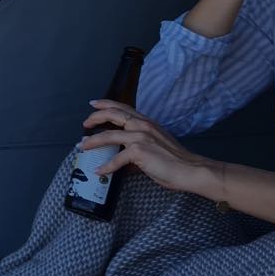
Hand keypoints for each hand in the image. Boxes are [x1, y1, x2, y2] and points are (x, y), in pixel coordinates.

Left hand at [81, 99, 215, 192]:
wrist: (191, 170)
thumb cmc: (175, 160)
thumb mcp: (155, 145)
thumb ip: (138, 144)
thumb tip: (122, 155)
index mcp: (147, 122)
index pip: (123, 108)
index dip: (106, 104)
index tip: (93, 104)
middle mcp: (142, 125)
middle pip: (112, 114)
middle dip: (95, 117)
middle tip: (84, 124)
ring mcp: (140, 137)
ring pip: (109, 135)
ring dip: (92, 142)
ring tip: (83, 147)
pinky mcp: (139, 151)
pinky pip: (116, 159)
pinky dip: (106, 166)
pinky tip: (99, 171)